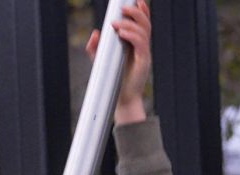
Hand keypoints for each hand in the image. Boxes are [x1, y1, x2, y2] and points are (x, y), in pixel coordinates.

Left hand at [85, 0, 150, 124]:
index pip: (142, 23)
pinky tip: (121, 33)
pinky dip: (132, 36)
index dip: (142, 10)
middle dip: (135, 12)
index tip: (136, 0)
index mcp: (136, 45)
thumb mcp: (100, 62)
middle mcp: (142, 47)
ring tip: (116, 23)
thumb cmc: (113, 81)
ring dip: (130, 24)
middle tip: (122, 8)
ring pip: (144, 31)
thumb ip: (96, 48)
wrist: (121, 100)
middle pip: (145, 23)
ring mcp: (144, 54)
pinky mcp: (144, 62)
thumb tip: (94, 33)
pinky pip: (141, 44)